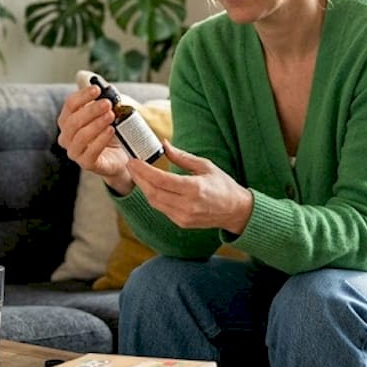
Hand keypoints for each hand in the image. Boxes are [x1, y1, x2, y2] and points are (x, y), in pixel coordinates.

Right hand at [57, 85, 132, 191]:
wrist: (119, 156)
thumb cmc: (109, 132)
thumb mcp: (106, 114)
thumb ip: (101, 100)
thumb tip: (102, 85)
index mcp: (67, 121)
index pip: (70, 105)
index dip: (82, 96)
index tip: (97, 89)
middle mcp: (66, 137)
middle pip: (73, 121)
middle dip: (91, 110)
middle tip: (107, 103)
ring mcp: (75, 152)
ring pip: (80, 136)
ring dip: (96, 124)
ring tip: (111, 116)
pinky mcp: (86, 164)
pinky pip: (91, 152)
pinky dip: (101, 139)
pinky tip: (111, 130)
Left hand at [127, 141, 252, 234]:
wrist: (236, 211)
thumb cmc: (222, 185)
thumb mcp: (205, 166)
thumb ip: (181, 156)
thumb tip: (164, 144)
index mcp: (194, 188)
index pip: (161, 180)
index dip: (143, 170)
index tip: (133, 160)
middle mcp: (188, 204)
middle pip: (154, 192)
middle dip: (139, 178)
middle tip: (131, 165)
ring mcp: (184, 216)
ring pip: (155, 202)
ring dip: (144, 188)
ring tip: (137, 174)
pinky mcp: (182, 222)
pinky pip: (162, 209)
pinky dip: (154, 197)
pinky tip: (150, 186)